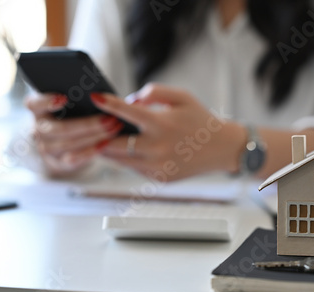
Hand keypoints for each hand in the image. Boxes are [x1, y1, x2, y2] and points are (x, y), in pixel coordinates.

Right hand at [24, 93, 123, 176]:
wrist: (66, 142)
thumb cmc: (72, 113)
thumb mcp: (70, 103)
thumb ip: (76, 96)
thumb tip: (97, 94)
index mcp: (38, 109)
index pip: (34, 104)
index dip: (47, 102)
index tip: (64, 98)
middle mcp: (38, 129)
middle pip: (61, 128)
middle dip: (88, 124)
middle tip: (110, 118)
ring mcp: (47, 148)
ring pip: (69, 144)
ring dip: (95, 136)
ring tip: (114, 128)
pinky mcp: (59, 162)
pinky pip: (75, 158)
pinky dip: (92, 150)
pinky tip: (106, 142)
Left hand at [90, 84, 245, 181]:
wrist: (222, 149)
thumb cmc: (200, 119)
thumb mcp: (182, 96)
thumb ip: (154, 92)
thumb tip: (130, 102)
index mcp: (162, 124)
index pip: (127, 113)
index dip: (108, 104)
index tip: (95, 97)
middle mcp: (157, 148)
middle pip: (114, 144)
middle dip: (99, 135)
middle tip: (90, 126)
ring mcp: (157, 166)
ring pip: (119, 160)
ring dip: (107, 149)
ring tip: (99, 138)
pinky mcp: (159, 178)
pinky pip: (132, 169)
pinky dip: (124, 159)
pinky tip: (120, 150)